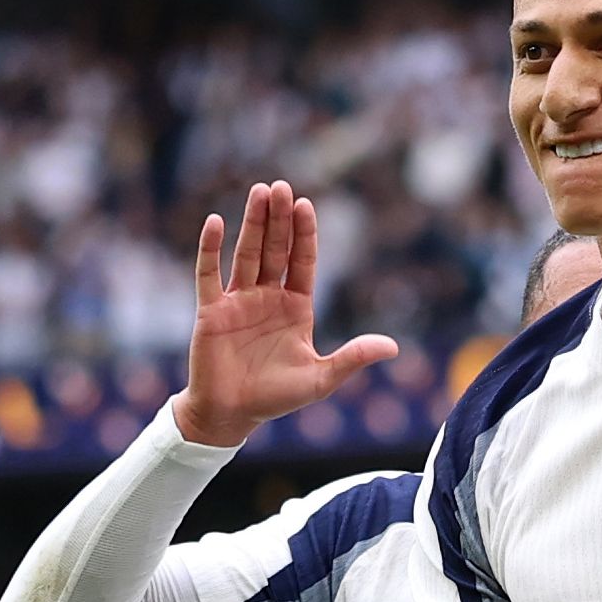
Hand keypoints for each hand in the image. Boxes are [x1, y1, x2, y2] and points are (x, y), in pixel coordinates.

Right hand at [175, 182, 401, 449]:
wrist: (230, 415)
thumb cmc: (275, 398)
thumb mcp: (320, 379)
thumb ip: (352, 358)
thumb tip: (393, 348)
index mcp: (296, 307)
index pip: (303, 262)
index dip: (304, 234)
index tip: (306, 205)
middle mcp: (267, 297)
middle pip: (275, 249)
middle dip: (279, 219)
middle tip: (281, 186)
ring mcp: (238, 301)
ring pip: (246, 254)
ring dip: (252, 223)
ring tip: (259, 191)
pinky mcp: (211, 310)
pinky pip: (208, 274)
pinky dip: (210, 249)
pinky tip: (216, 222)